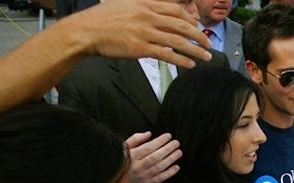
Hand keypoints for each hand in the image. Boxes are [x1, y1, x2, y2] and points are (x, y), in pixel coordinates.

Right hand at [73, 0, 212, 67]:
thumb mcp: (124, 5)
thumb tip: (156, 16)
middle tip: (208, 43)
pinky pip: (167, 55)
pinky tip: (190, 65)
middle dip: (198, 35)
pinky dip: (181, 60)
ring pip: (178, 42)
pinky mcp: (140, 49)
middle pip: (182, 26)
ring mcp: (145, 33)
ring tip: (206, 56)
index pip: (175, 11)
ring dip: (195, 50)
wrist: (85, 31)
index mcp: (145, 4)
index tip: (198, 27)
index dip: (190, 19)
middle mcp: (148, 17)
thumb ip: (142, 9)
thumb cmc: (102, 20)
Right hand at [126, 131, 181, 182]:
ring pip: (159, 167)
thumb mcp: (125, 148)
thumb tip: (149, 134)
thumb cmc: (125, 160)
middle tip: (176, 143)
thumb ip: (136, 139)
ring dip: (171, 159)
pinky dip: (169, 173)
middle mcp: (137, 167)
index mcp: (131, 157)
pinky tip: (176, 166)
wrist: (120, 181)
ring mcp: (143, 176)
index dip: (159, 141)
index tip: (168, 136)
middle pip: (155, 157)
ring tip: (179, 152)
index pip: (147, 148)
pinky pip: (160, 178)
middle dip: (167, 149)